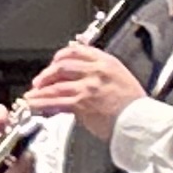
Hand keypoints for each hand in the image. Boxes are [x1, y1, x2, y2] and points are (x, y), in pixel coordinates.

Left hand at [23, 43, 144, 138]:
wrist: (140, 121)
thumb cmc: (134, 106)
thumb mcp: (121, 78)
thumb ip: (102, 72)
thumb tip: (83, 74)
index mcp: (107, 62)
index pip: (77, 50)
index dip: (61, 56)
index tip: (54, 62)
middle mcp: (95, 71)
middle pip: (62, 65)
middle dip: (47, 74)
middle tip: (40, 81)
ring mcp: (87, 86)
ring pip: (56, 84)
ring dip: (40, 90)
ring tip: (32, 95)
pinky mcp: (82, 103)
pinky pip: (56, 101)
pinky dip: (41, 103)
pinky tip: (34, 104)